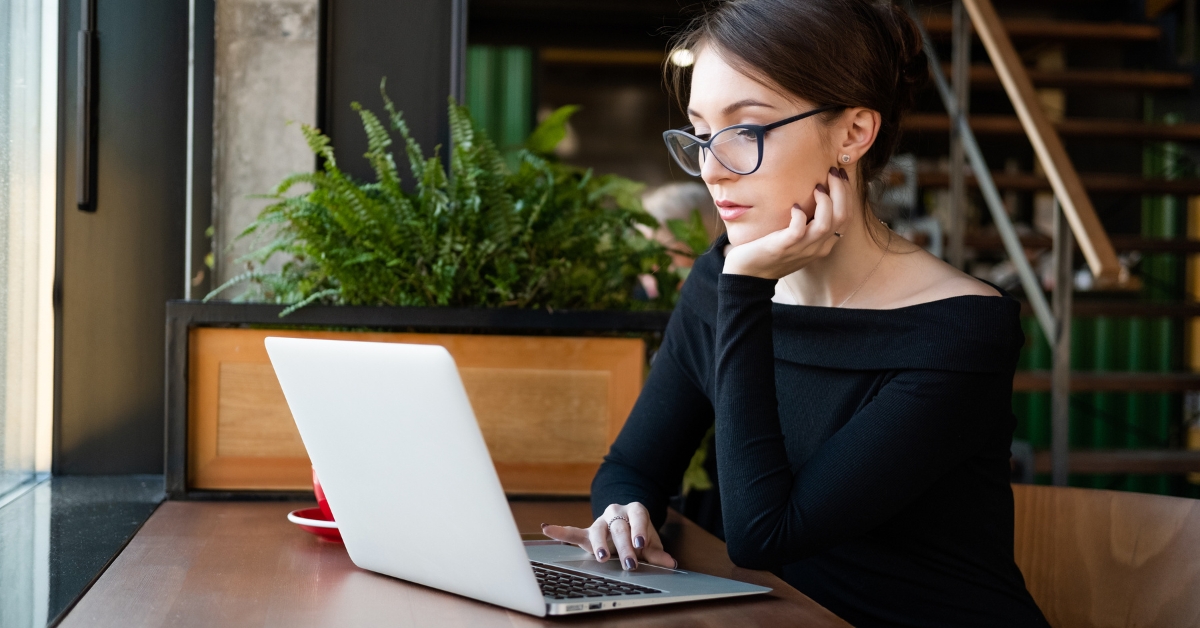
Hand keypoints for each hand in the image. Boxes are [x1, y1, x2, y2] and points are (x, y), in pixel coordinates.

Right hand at [541, 502, 676, 570]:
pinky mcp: (588, 532)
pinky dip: (560, 531)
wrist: (627, 522)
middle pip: (619, 527)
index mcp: (635, 511)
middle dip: (624, 547)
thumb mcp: (650, 542)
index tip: (640, 545)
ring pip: (599, 530)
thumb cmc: (638, 534)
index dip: (638, 530)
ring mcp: (601, 522)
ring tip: (603, 557)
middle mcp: (616, 512)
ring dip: (600, 544)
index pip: (637, 517)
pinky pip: (573, 531)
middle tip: (630, 564)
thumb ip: (658, 553)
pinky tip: (547, 528)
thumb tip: (670, 563)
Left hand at [723, 167, 851, 278]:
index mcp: (823, 244)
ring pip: (826, 223)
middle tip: (833, 172)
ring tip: (817, 187)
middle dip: (841, 191)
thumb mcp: (797, 238)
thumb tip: (814, 194)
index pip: (846, 217)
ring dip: (825, 201)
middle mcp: (817, 247)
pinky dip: (800, 216)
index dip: (847, 194)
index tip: (840, 175)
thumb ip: (809, 223)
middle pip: (842, 217)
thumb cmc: (771, 251)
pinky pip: (799, 230)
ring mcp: (802, 248)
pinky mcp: (784, 247)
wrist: (749, 274)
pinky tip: (794, 206)